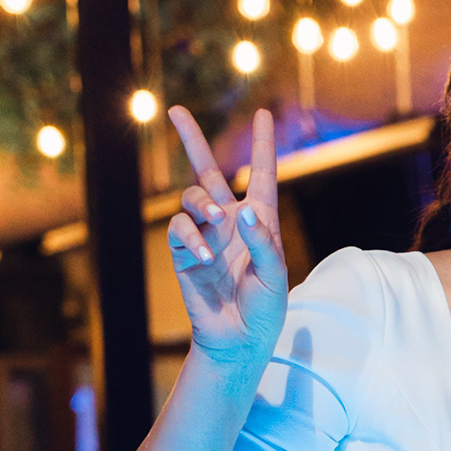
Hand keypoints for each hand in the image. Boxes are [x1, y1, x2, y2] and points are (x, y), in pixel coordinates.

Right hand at [165, 104, 287, 373]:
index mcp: (260, 220)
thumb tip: (242, 210)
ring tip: (214, 218)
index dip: (263, 144)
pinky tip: (205, 255)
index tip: (263, 113)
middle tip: (175, 110)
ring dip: (201, 203)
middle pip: (208, 171)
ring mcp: (205, 235)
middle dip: (192, 140)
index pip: (261, 175)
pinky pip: (180, 230)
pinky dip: (191, 237)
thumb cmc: (265, 308)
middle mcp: (230, 221)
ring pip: (191, 197)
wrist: (240, 340)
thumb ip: (263, 241)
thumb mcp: (275, 274)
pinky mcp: (185, 254)